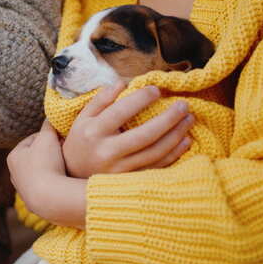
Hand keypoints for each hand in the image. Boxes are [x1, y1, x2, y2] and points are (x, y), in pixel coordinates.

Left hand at [8, 120, 86, 228]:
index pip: (32, 140)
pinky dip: (53, 181)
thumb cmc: (46, 163)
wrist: (49, 197)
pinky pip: (46, 186)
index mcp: (13, 156)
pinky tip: (63, 180)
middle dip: (50, 152)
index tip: (61, 138)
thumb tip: (52, 115)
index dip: (48, 137)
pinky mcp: (34, 202)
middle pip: (36, 156)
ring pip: (41, 172)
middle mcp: (14, 174)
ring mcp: (23, 189)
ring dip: (52, 167)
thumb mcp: (48, 137)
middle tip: (64, 151)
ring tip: (65, 165)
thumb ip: (49, 124)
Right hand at [63, 81, 193, 178]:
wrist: (73, 174)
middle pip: (144, 135)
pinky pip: (157, 167)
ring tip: (189, 119)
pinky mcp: (129, 181)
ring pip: (155, 152)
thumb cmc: (81, 140)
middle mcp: (107, 152)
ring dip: (176, 135)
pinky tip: (185, 140)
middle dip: (168, 118)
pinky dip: (174, 154)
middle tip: (183, 105)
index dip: (141, 99)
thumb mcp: (83, 117)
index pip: (121, 111)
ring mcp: (119, 169)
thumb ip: (101, 100)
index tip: (157, 90)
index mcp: (94, 131)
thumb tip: (123, 82)